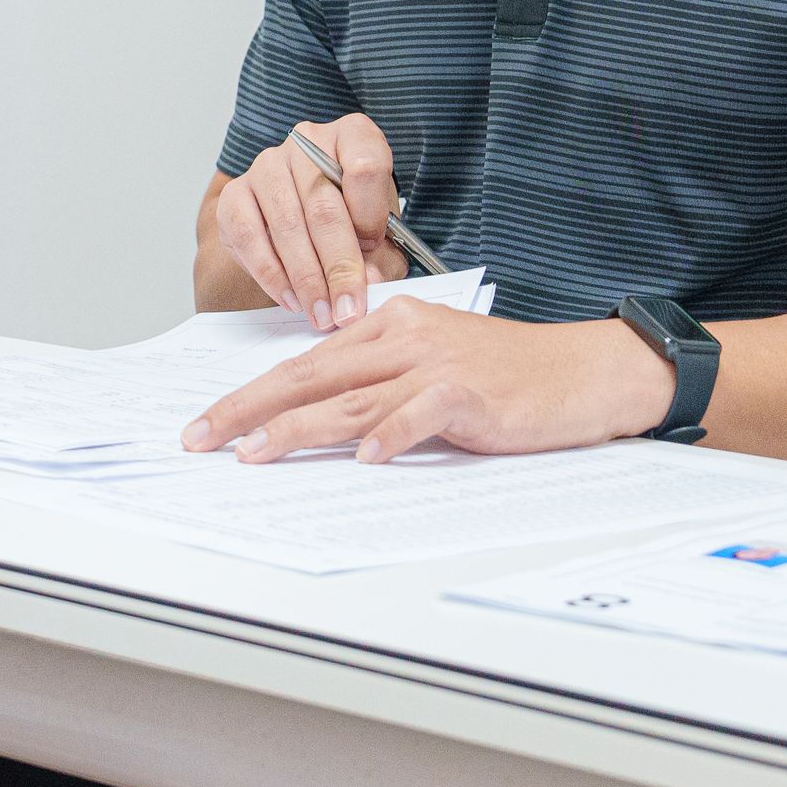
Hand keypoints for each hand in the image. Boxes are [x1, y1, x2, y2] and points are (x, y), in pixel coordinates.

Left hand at [179, 300, 677, 462]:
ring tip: (256, 453)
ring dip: (298, 427)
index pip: (304, 363)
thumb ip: (380, 383)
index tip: (210, 423)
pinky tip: (364, 460)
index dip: (251, 394)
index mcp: (388, 327)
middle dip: (249, 409)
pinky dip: (390, 437)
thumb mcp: (433, 364)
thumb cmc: (510, 375)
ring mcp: (435, 363)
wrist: (584, 370)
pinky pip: (419, 415)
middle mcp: (403, 338)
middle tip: (203, 438)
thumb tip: (322, 422)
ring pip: (351, 397)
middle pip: (309, 375)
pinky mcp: (468, 393)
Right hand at [209, 115, 405, 329]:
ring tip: (320, 313)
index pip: (365, 165)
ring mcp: (267, 165)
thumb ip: (382, 258)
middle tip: (346, 309)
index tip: (373, 250)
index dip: (371, 214)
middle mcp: (308, 141)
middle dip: (337, 266)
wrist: (307, 219)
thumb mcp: (383, 236)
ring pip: (287, 224)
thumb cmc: (352, 221)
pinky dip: (270, 274)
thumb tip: (368, 284)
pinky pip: (247, 236)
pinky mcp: (234, 193)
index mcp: (353, 136)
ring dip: (305, 278)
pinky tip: (290, 297)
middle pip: (323, 205)